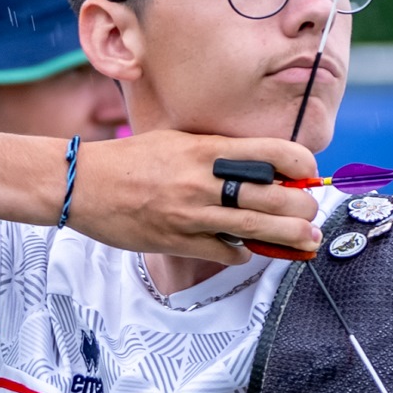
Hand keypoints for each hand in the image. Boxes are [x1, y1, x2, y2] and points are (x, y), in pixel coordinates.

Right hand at [70, 130, 322, 260]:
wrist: (81, 183)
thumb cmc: (132, 159)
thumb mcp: (178, 140)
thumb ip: (218, 151)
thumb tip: (260, 164)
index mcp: (206, 148)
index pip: (273, 153)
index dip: (302, 164)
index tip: (309, 173)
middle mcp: (203, 180)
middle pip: (274, 196)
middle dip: (304, 208)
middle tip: (311, 213)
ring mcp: (191, 212)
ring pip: (257, 228)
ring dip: (290, 237)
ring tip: (307, 239)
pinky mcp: (177, 240)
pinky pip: (225, 252)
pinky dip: (242, 253)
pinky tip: (246, 249)